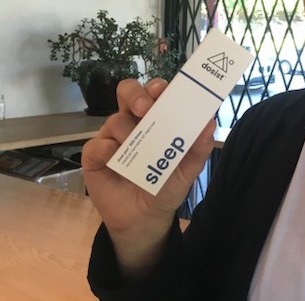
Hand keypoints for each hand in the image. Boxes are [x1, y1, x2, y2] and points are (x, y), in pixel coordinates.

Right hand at [82, 78, 215, 274]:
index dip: (157, 87)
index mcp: (156, 118)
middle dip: (136, 95)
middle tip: (145, 108)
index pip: (154, 92)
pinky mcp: (94, 156)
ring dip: (127, 131)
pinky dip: (106, 149)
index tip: (163, 91)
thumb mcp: (188, 170)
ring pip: (115, 119)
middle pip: (128, 92)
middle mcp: (133, 122)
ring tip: (138, 150)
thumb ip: (199, 148)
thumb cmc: (167, 185)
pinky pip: (96, 145)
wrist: (145, 218)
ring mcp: (112, 137)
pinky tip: (115, 159)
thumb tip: (210, 124)